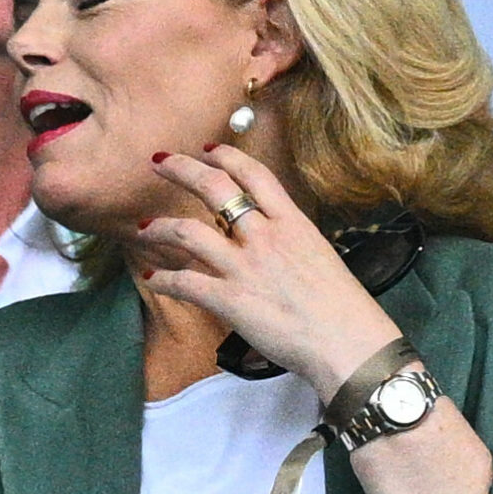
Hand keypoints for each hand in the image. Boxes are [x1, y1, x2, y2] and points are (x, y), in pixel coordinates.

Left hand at [137, 145, 405, 401]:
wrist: (349, 344)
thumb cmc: (344, 309)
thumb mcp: (320, 257)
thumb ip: (291, 243)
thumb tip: (272, 241)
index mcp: (293, 224)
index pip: (255, 175)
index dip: (227, 157)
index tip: (207, 148)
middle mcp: (266, 237)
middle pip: (215, 189)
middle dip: (182, 169)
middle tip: (159, 161)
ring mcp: (245, 267)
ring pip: (188, 232)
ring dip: (159, 228)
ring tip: (143, 228)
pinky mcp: (230, 300)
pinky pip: (185, 283)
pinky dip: (163, 280)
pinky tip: (152, 280)